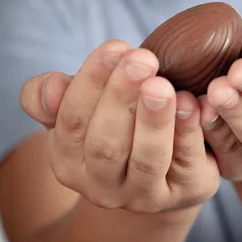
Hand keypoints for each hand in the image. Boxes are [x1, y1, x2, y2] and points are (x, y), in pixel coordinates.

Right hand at [20, 41, 218, 212]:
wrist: (164, 163)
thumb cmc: (114, 120)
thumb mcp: (79, 105)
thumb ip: (50, 95)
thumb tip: (52, 86)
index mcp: (68, 162)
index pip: (71, 122)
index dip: (91, 83)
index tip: (115, 46)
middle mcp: (102, 187)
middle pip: (106, 144)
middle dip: (122, 98)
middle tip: (142, 59)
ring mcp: (145, 195)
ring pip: (147, 160)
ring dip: (155, 121)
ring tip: (163, 85)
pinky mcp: (187, 190)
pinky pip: (187, 163)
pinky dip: (189, 132)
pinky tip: (192, 102)